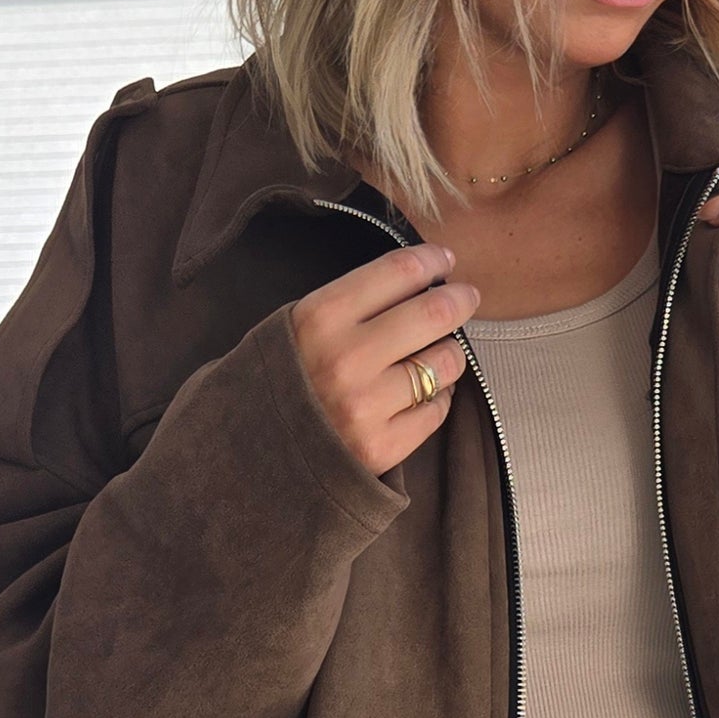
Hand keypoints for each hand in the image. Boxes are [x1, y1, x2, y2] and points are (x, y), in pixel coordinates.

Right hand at [289, 243, 478, 476]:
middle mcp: (347, 359)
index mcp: (320, 318)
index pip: (399, 272)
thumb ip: (350, 304)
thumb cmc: (282, 383)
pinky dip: (437, 398)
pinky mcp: (383, 447)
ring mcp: (367, 406)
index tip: (445, 261)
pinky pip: (436, 410)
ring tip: (437, 355)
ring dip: (449, 354)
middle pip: (434, 312)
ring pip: (445, 363)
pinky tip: (422, 395)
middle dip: (460, 300)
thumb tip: (417, 281)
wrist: (252, 456)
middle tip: (466, 298)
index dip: (432, 261)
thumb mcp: (296, 327)